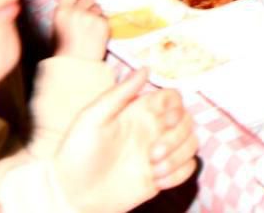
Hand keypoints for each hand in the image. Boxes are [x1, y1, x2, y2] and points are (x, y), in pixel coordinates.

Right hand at [51, 0, 108, 60]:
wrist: (75, 65)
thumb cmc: (65, 51)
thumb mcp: (57, 28)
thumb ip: (66, 14)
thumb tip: (75, 4)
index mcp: (62, 11)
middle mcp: (76, 11)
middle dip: (89, 6)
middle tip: (87, 18)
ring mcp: (90, 17)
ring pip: (98, 8)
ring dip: (96, 15)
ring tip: (90, 30)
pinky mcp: (103, 23)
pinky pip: (105, 18)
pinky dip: (102, 25)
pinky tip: (95, 35)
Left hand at [51, 70, 198, 212]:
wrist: (71, 195)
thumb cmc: (76, 155)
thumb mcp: (92, 118)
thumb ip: (120, 93)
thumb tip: (145, 68)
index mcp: (139, 112)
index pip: (174, 98)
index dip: (177, 107)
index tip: (166, 121)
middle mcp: (152, 130)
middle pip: (187, 122)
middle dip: (177, 138)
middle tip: (153, 153)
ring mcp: (159, 153)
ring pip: (192, 144)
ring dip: (178, 157)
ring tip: (153, 169)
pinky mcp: (161, 176)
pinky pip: (188, 168)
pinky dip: (178, 174)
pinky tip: (157, 181)